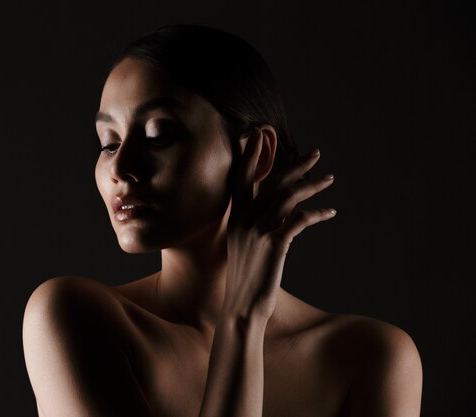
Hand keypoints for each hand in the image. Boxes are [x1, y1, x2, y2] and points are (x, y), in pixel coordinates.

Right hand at [222, 129, 335, 322]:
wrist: (242, 308)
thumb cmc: (245, 279)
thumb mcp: (243, 247)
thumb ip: (252, 226)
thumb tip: (273, 214)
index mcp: (236, 218)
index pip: (241, 179)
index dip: (250, 156)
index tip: (259, 135)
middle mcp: (245, 220)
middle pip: (272, 182)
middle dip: (295, 165)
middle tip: (316, 152)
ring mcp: (259, 231)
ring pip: (289, 196)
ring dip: (313, 185)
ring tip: (330, 179)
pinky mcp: (275, 244)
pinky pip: (301, 220)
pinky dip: (318, 213)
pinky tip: (331, 212)